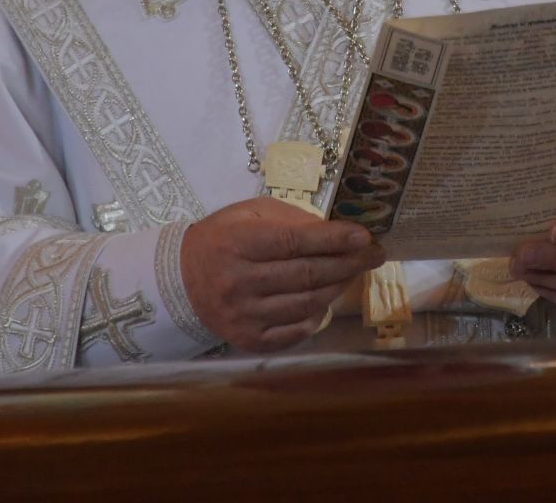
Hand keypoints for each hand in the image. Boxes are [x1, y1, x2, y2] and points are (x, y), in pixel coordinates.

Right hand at [180, 198, 385, 352]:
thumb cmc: (222, 239)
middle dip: (349, 263)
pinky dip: (318, 314)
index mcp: (237, 244)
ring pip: (307, 304)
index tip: (365, 236)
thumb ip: (290, 219)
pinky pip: (297, 330)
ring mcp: (244, 316)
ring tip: (354, 272)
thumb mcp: (248, 214)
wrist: (179, 281)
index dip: (334, 239)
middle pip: (307, 275)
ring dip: (338, 287)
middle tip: (376, 254)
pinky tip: (327, 298)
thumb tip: (337, 232)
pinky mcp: (248, 340)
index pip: (295, 242)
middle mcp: (239, 283)